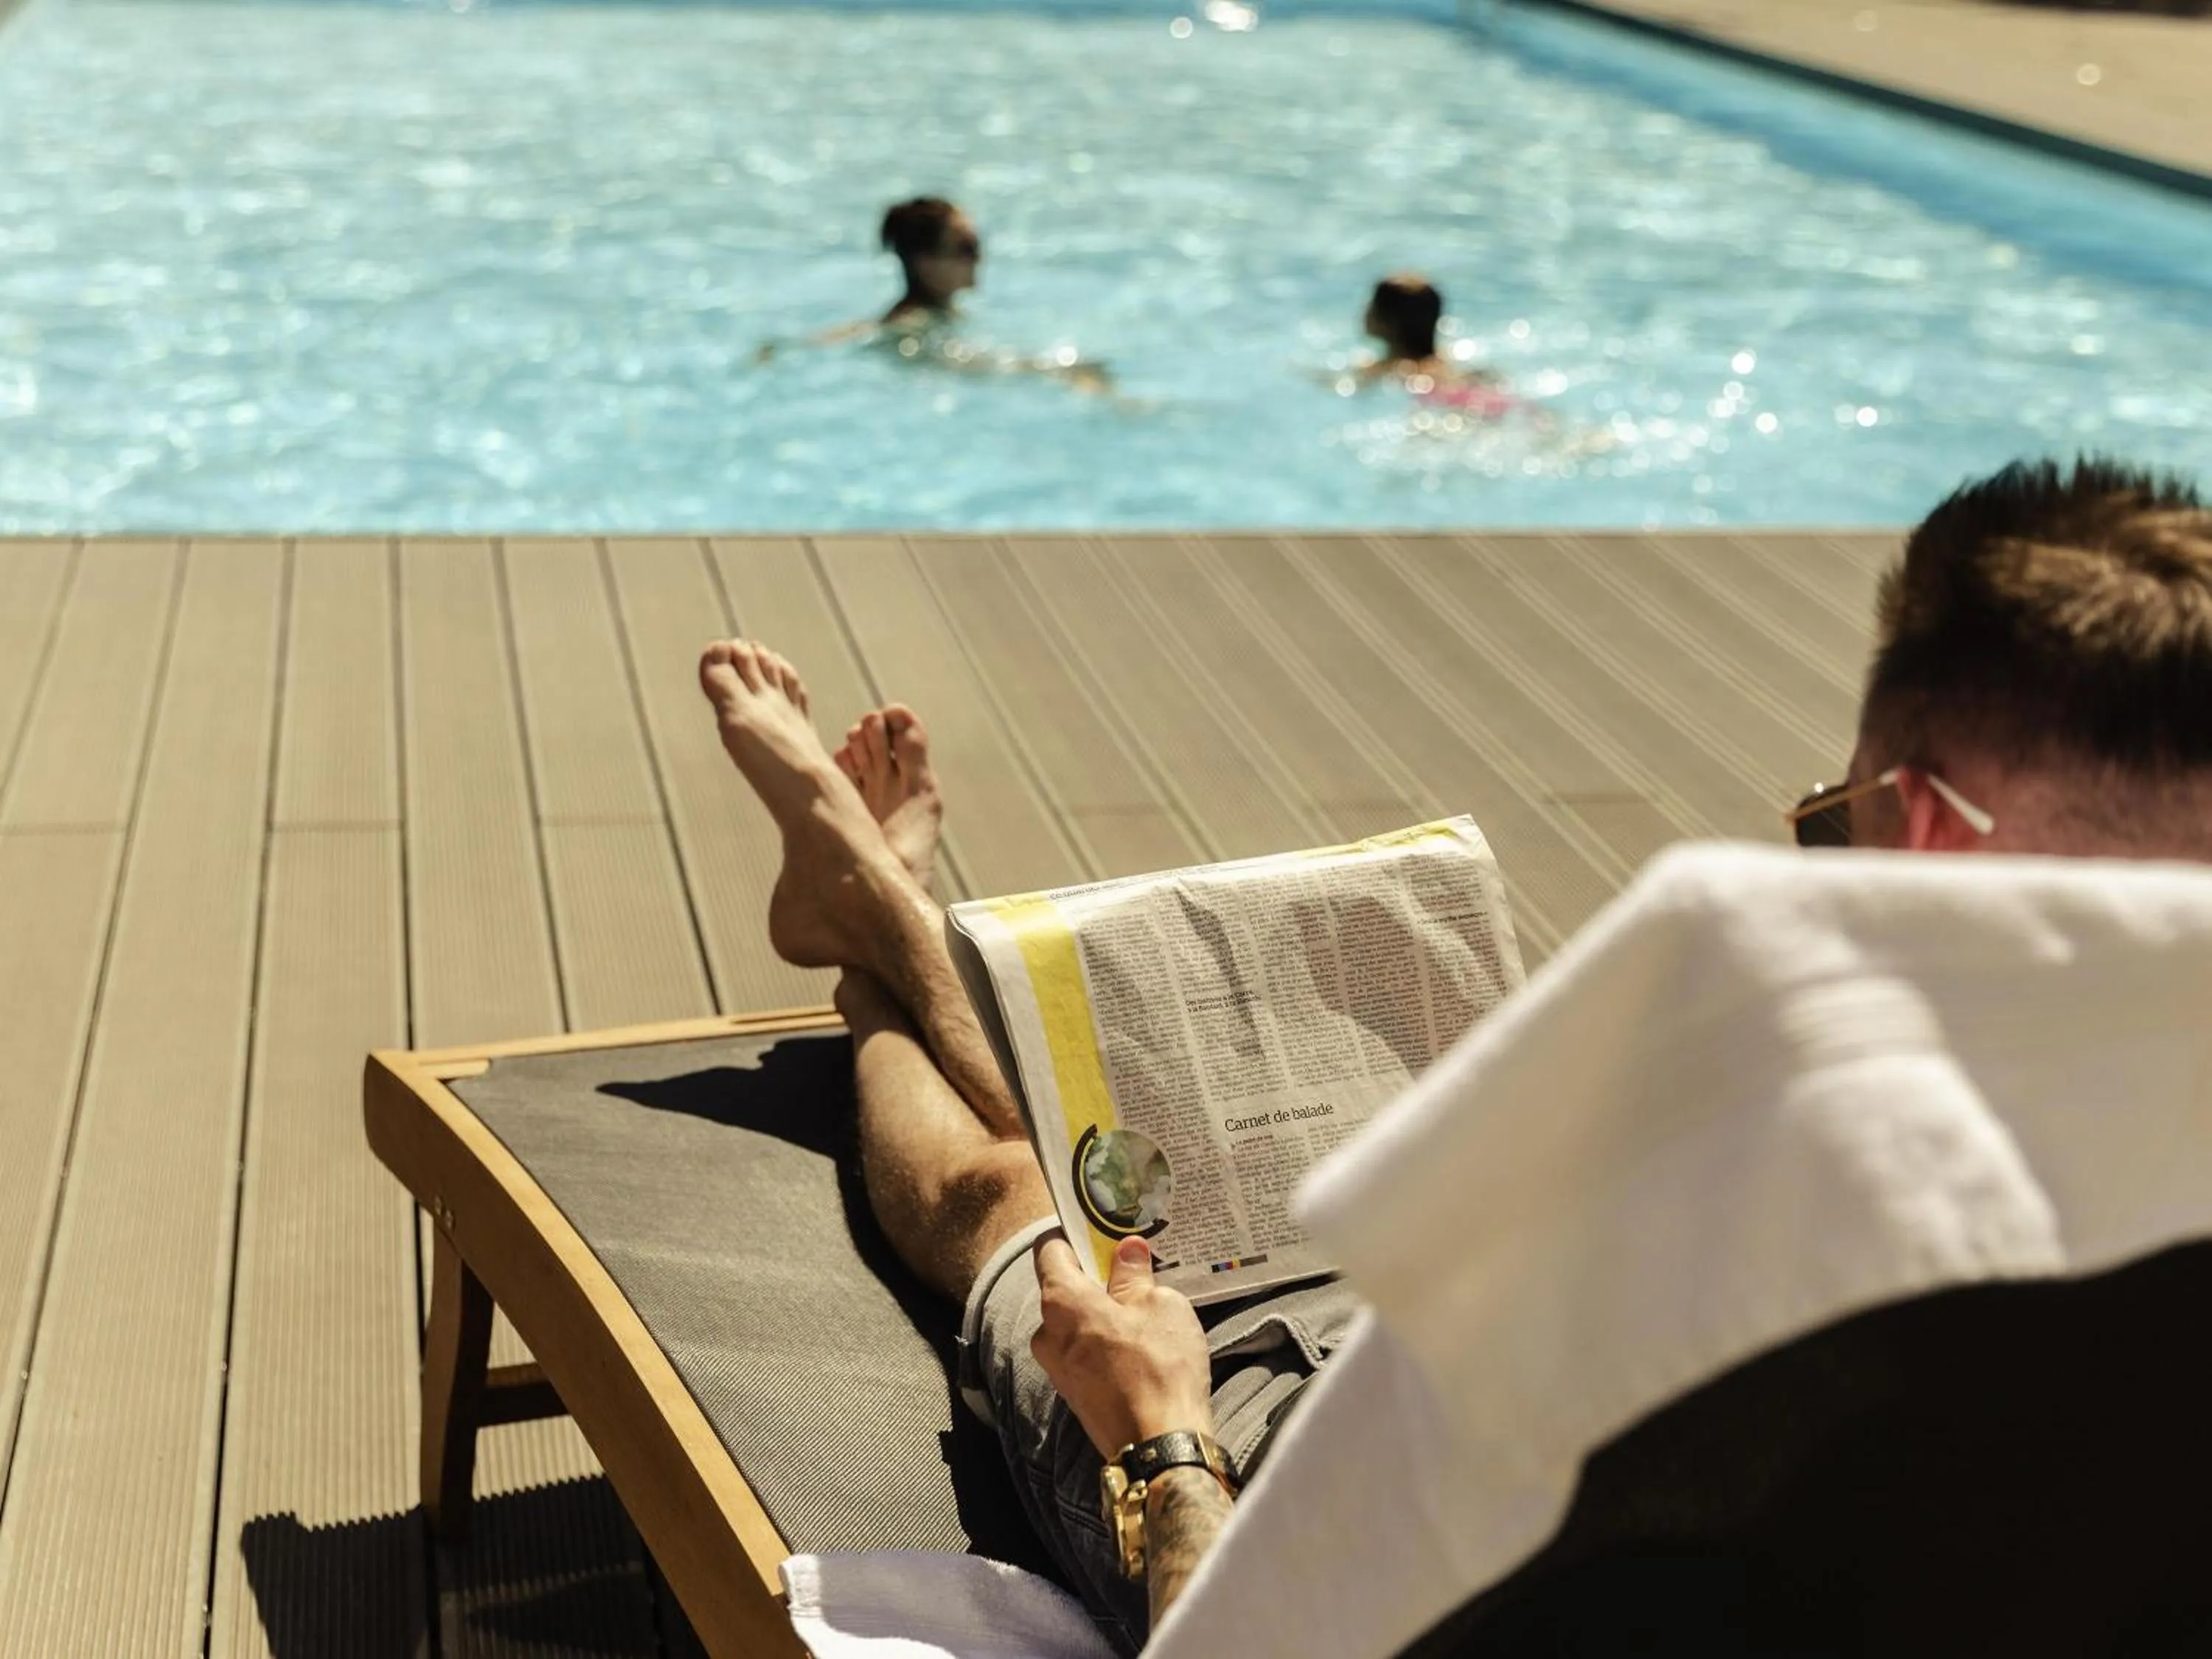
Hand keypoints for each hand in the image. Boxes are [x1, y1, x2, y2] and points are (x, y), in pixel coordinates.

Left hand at [1031, 1232, 1214, 1456]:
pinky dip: (1103, 1341)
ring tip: (1144, 1310)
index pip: (1049, 1250)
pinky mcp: (1073, 1394)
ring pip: (1074, 1323)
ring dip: (1102, 1311)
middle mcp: (1046, 1334)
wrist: (1160, 1447)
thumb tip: (1126, 1251)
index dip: (1075, 1235)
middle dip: (1095, 1276)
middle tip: (1134, 1270)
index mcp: (1060, 1303)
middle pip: (1062, 1288)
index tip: (1101, 1230)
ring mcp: (1056, 1369)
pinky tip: (1139, 1346)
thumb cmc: (1159, 1369)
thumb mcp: (1159, 1306)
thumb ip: (1135, 1276)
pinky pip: (1082, 1352)